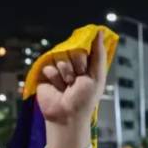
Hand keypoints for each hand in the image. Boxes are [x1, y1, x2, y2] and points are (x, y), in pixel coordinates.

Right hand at [38, 32, 108, 147]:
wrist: (68, 115)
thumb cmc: (85, 99)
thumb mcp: (97, 76)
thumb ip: (99, 54)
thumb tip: (100, 31)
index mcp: (86, 64)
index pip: (83, 47)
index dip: (83, 59)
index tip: (85, 72)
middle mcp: (72, 64)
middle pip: (72, 50)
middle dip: (76, 66)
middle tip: (76, 81)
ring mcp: (59, 67)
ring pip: (60, 57)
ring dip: (65, 74)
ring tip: (67, 86)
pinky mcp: (46, 73)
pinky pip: (49, 66)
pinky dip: (54, 78)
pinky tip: (57, 88)